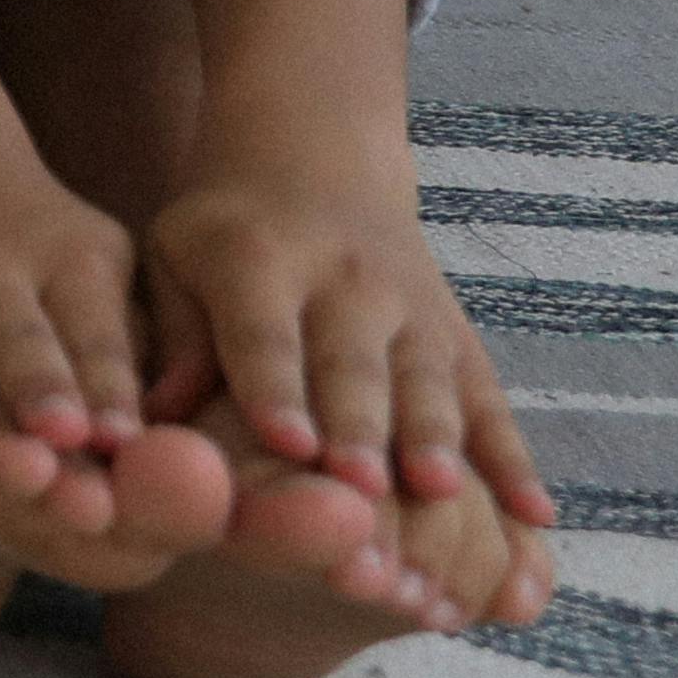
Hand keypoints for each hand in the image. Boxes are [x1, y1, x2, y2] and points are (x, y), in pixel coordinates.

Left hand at [150, 136, 554, 533]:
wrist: (313, 159)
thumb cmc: (220, 234)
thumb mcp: (175, 259)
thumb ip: (169, 338)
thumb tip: (144, 423)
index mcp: (258, 262)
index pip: (265, 333)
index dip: (276, 387)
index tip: (288, 443)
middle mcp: (346, 283)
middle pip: (352, 366)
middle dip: (358, 429)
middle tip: (358, 491)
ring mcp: (414, 310)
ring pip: (426, 383)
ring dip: (434, 442)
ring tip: (439, 497)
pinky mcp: (460, 339)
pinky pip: (491, 405)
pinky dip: (514, 461)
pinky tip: (533, 518)